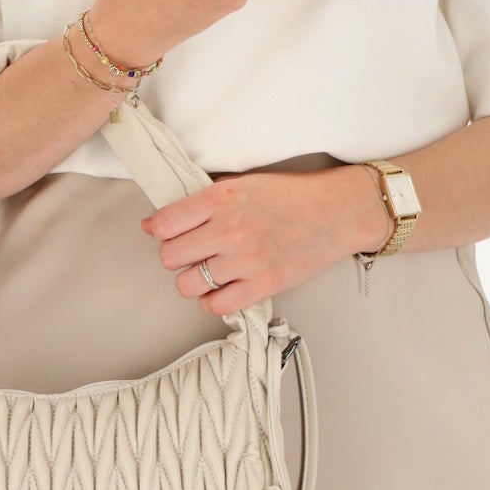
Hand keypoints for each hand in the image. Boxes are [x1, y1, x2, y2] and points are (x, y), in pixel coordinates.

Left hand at [139, 164, 395, 317]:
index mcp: (221, 198)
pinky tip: (221, 288)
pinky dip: (211, 300)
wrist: (336, 213)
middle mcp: (229, 230)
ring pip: (187, 284)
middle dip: (175, 256)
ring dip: (192, 280)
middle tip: (192, 252)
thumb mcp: (241, 184)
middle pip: (169, 257)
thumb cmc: (290, 195)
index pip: (164, 224)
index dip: (161, 231)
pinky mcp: (263, 285)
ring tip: (207, 271)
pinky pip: (216, 306)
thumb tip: (153, 225)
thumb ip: (198, 203)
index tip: (170, 233)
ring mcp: (245, 260)